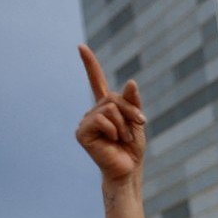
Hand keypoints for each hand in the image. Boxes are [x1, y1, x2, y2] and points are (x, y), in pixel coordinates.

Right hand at [75, 44, 146, 182]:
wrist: (128, 170)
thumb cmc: (132, 149)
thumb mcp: (136, 121)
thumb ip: (133, 102)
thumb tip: (131, 82)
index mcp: (106, 107)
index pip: (96, 81)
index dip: (89, 64)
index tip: (80, 47)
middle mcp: (93, 112)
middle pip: (113, 97)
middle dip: (130, 111)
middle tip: (136, 127)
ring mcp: (85, 122)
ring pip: (109, 108)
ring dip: (123, 124)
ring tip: (122, 139)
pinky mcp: (82, 133)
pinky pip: (102, 119)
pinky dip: (113, 130)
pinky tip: (112, 141)